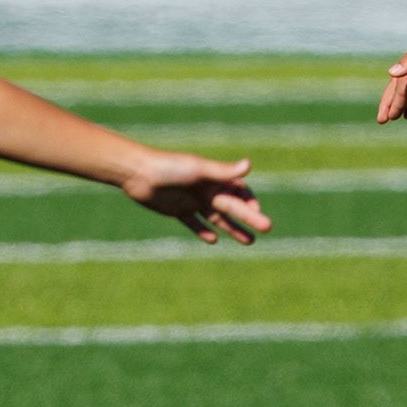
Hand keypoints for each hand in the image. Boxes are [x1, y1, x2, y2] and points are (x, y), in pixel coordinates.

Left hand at [122, 153, 271, 244]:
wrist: (138, 173)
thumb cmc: (170, 167)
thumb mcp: (199, 169)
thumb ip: (224, 171)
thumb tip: (249, 165)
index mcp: (213, 177)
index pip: (239, 190)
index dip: (250, 200)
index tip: (257, 211)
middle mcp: (205, 189)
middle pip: (232, 206)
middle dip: (249, 217)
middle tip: (268, 229)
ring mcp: (192, 201)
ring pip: (217, 218)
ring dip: (233, 229)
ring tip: (250, 242)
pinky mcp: (178, 210)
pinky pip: (194, 223)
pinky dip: (203, 231)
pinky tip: (213, 240)